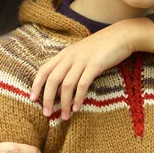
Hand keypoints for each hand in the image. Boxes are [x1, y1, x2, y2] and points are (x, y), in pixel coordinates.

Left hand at [31, 17, 153, 119]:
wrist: (121, 36)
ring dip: (63, 103)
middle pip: (52, 79)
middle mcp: (70, 56)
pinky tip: (77, 108)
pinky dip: (78, 98)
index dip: (36, 84)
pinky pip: (82, 84)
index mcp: (65, 53)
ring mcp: (82, 60)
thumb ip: (70, 66)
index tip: (32, 99)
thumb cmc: (101, 47)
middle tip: (47, 113)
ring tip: (64, 116)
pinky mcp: (95, 65)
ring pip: (66, 84)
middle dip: (47, 98)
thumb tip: (61, 88)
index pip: (44, 69)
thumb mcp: (81, 54)